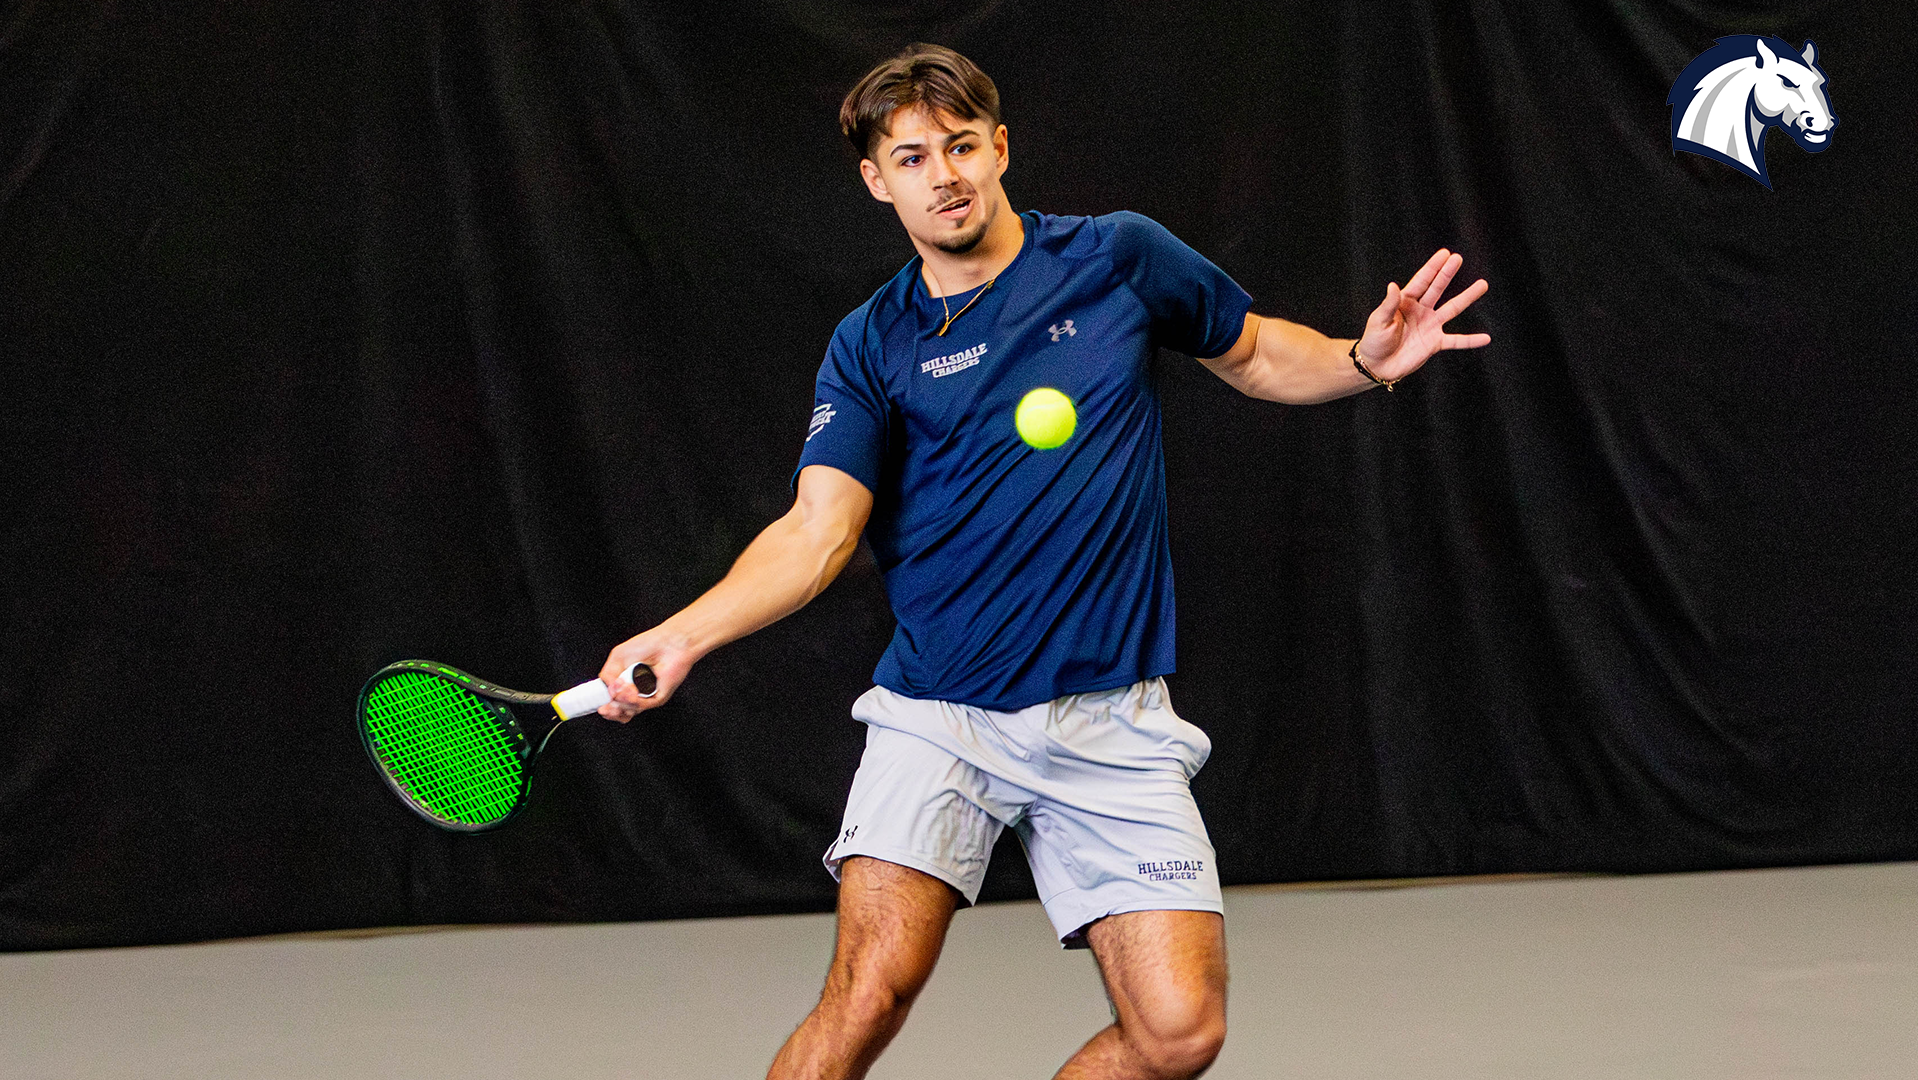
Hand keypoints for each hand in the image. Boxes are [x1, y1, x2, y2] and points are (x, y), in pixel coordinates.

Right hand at [595, 629, 696, 722]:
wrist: (669, 643)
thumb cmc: (648, 645)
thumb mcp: (618, 657)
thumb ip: (607, 675)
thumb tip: (607, 692)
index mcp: (622, 683)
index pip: (610, 702)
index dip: (604, 706)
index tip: (599, 705)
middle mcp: (633, 692)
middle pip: (618, 712)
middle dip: (610, 711)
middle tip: (606, 705)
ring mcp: (644, 696)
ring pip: (628, 711)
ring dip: (621, 702)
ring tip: (623, 687)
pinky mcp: (657, 698)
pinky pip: (642, 706)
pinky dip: (633, 700)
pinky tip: (630, 689)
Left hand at [1355, 249, 1490, 382]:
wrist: (1377, 366)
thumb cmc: (1374, 341)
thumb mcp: (1378, 321)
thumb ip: (1388, 305)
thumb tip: (1393, 285)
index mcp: (1405, 302)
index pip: (1421, 281)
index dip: (1433, 267)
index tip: (1444, 253)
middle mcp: (1421, 311)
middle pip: (1437, 288)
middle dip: (1447, 273)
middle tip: (1458, 258)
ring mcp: (1430, 326)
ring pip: (1453, 308)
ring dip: (1467, 297)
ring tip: (1482, 284)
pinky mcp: (1435, 343)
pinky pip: (1456, 341)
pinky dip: (1471, 341)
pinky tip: (1486, 338)